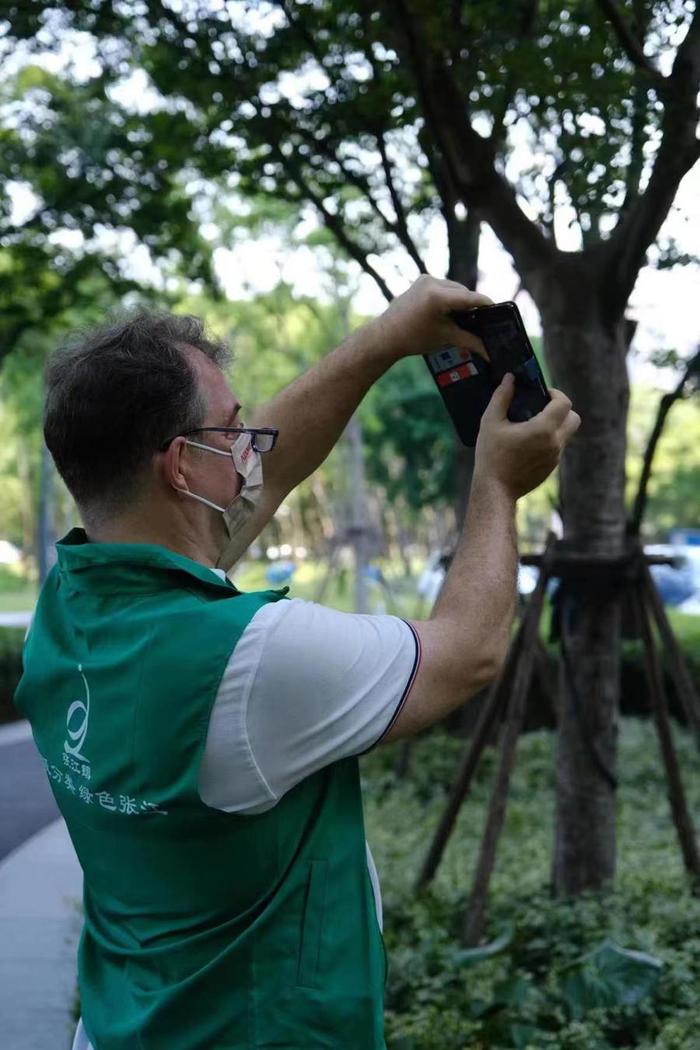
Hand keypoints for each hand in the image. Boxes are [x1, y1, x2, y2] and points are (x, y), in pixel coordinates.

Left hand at [374, 275, 492, 360]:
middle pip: (463, 292)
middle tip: (481, 322)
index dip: (486, 305)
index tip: (498, 312)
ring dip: (461, 301)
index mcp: (438, 296)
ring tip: (465, 318)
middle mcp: (432, 282)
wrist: (385, 336)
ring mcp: (425, 279)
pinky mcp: (421, 281)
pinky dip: (450, 298)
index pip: (470, 298)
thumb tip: (489, 351)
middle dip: (472, 306)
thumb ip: (470, 340)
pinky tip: (451, 311)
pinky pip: (444, 287)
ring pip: (455, 288)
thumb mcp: (445, 338)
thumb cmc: (412, 339)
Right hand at [473, 375, 580, 499]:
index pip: (564, 403)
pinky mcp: (551, 468)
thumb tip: (509, 378)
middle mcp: (555, 443)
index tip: (543, 394)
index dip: (556, 394)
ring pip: (566, 434)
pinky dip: (549, 441)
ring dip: (555, 426)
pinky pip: (557, 448)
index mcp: (543, 429)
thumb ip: (501, 397)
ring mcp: (555, 458)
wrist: (495, 490)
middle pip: (574, 418)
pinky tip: (528, 444)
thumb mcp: (491, 422)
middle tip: (543, 409)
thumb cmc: (491, 455)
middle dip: (562, 410)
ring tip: (532, 427)